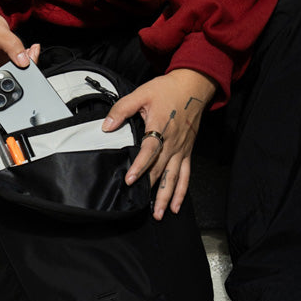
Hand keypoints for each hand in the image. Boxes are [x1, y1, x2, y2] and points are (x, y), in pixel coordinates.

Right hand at [0, 9, 39, 87]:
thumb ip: (12, 46)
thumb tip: (24, 61)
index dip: (9, 86)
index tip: (20, 72)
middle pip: (6, 85)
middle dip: (22, 72)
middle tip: (29, 56)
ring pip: (14, 79)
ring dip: (25, 67)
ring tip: (29, 52)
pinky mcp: (1, 71)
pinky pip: (16, 71)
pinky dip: (24, 62)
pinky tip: (27, 52)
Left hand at [101, 68, 215, 219]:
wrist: (193, 86)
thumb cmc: (168, 90)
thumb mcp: (142, 93)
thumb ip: (122, 109)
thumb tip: (107, 125)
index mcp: (160, 127)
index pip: (150, 151)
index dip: (140, 166)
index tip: (131, 179)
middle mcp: (172, 142)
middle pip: (161, 168)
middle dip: (151, 188)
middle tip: (141, 205)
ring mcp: (181, 149)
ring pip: (175, 177)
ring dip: (167, 196)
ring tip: (160, 213)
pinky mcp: (187, 151)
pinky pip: (186, 175)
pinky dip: (182, 191)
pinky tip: (177, 205)